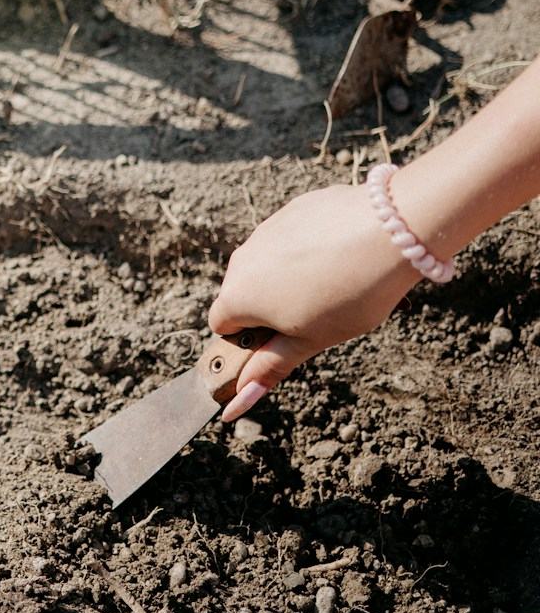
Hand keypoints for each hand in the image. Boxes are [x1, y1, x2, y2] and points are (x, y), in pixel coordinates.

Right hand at [207, 183, 420, 418]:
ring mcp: (266, 232)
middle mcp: (242, 261)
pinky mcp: (292, 211)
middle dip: (272, 305)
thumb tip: (237, 401)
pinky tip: (345, 255)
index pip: (221, 324)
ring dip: (292, 277)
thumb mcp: (312, 340)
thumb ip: (270, 367)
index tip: (284, 337)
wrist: (390, 233)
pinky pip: (291, 237)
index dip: (250, 336)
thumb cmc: (350, 294)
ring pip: (270, 264)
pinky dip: (311, 249)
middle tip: (318, 315)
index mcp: (239, 297)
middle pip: (245, 292)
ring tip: (338, 284)